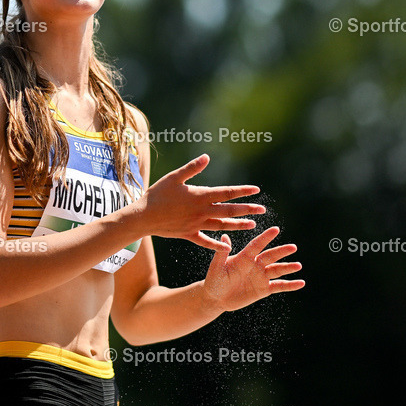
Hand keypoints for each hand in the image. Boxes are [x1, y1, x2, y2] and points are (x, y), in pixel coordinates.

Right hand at [130, 154, 263, 248]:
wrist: (143, 217)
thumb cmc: (157, 194)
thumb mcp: (174, 177)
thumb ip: (192, 168)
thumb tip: (207, 157)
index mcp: (200, 196)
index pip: (227, 192)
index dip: (242, 191)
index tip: (256, 190)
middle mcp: (202, 211)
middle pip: (229, 210)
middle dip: (247, 209)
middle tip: (262, 210)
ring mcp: (196, 225)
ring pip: (222, 225)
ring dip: (238, 225)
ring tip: (252, 225)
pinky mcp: (189, 234)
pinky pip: (205, 241)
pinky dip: (216, 245)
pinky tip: (227, 247)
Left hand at [202, 226, 304, 311]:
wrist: (216, 297)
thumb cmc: (214, 280)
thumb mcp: (216, 267)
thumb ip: (221, 254)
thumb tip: (224, 236)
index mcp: (244, 257)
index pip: (257, 245)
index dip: (265, 238)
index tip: (276, 229)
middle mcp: (255, 264)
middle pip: (270, 256)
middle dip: (281, 252)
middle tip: (293, 247)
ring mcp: (260, 277)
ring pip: (277, 270)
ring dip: (288, 268)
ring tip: (298, 265)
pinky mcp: (263, 289)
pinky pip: (279, 286)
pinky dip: (290, 285)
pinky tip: (301, 283)